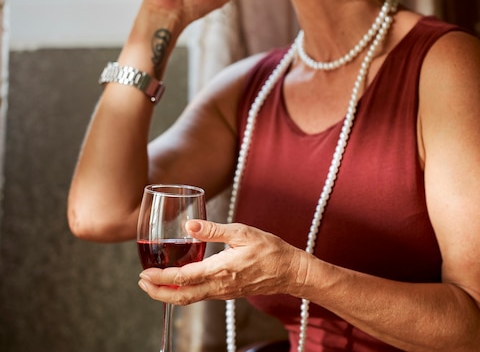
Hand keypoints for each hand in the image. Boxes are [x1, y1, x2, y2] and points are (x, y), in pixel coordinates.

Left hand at [137, 221, 307, 305]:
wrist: (290, 271)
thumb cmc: (270, 250)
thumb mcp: (242, 232)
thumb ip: (213, 230)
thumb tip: (189, 226)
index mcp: (220, 270)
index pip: (182, 278)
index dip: (160, 277)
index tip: (145, 273)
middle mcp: (219, 286)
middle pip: (181, 297)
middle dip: (157, 293)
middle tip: (142, 283)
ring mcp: (224, 292)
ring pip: (190, 299)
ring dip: (168, 294)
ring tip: (154, 283)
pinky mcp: (228, 292)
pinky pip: (201, 296)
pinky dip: (184, 292)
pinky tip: (180, 282)